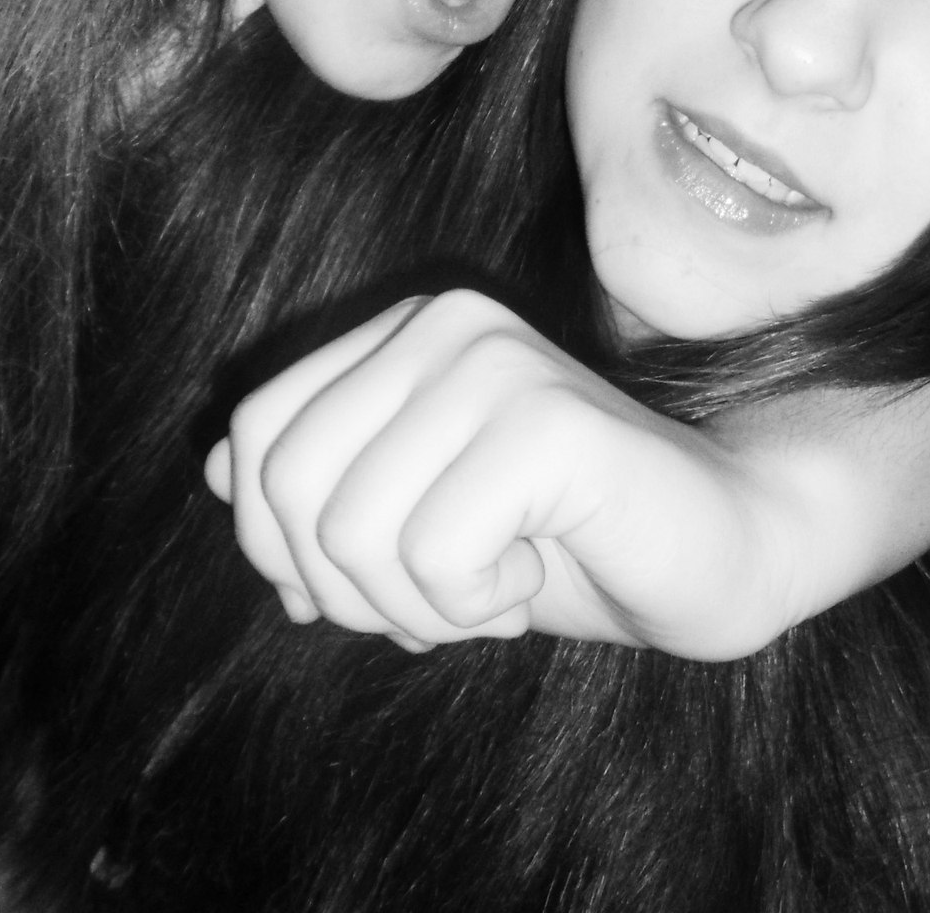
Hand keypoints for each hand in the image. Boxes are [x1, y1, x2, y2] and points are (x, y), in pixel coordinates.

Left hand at [204, 290, 794, 655]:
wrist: (717, 550)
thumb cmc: (562, 544)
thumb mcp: (413, 528)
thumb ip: (322, 491)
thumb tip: (212, 470)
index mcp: (402, 330)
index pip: (253, 435)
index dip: (281, 544)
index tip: (373, 587)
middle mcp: (443, 322)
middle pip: (285, 484)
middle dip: (343, 587)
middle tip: (435, 602)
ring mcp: (497, 362)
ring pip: (350, 531)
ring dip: (417, 606)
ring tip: (492, 587)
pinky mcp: (547, 420)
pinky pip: (433, 554)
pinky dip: (474, 607)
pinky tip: (533, 577)